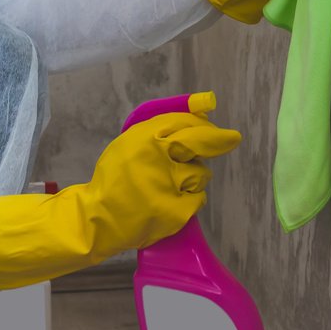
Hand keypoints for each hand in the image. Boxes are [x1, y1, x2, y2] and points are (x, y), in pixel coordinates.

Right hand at [0, 111, 242, 288]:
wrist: (99, 218)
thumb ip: (160, 128)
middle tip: (231, 139)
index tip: (215, 123)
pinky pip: (198, 198)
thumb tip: (198, 111)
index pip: (184, 122)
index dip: (203, 122)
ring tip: (173, 182)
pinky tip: (172, 200)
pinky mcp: (177, 211)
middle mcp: (160, 159)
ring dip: (194, 175)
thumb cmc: (115, 178)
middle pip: (200, 143)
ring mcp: (170, 186)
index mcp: (145, 139)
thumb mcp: (129, 143)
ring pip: (201, 173)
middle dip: (218, 139)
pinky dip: (189, 198)